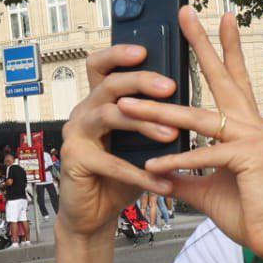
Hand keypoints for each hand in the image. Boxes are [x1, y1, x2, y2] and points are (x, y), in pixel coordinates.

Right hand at [54, 45, 176, 238]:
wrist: (94, 214)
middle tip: (170, 87)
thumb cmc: (119, 176)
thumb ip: (154, 122)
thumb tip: (189, 102)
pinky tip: (162, 182)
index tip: (145, 49)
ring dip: (143, 124)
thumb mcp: (139, 144)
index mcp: (98, 101)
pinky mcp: (74, 160)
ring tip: (172, 135)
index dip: (119, 53)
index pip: (102, 65)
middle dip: (141, 82)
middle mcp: (83, 112)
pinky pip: (111, 163)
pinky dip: (140, 174)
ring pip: (108, 115)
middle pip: (109, 84)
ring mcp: (75, 135)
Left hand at [120, 7, 262, 262]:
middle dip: (201, 43)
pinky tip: (151, 166)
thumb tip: (159, 172)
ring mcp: (253, 139)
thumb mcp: (209, 188)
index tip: (216, 18)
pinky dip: (175, 161)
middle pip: (222, 76)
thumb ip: (185, 175)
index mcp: (246, 126)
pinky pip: (203, 155)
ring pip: (197, 118)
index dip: (224, 48)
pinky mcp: (249, 159)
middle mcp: (252, 124)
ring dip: (158, 114)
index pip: (232, 78)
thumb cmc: (251, 212)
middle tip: (186, 11)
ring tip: (126, 107)